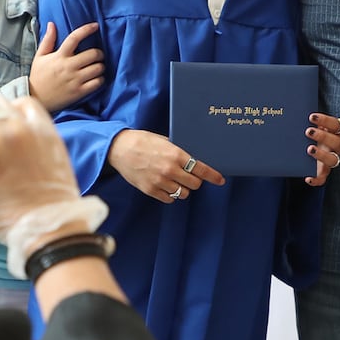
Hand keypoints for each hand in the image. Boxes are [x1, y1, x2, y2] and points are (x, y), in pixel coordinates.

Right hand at [29, 21, 105, 110]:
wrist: (36, 98)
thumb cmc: (38, 76)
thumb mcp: (40, 56)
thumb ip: (47, 40)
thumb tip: (51, 24)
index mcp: (59, 56)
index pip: (74, 38)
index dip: (87, 29)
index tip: (95, 26)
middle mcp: (68, 67)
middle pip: (92, 54)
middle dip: (99, 53)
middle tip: (98, 55)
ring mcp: (75, 80)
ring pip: (98, 68)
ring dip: (100, 66)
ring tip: (97, 67)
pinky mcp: (79, 92)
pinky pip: (97, 83)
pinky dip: (100, 79)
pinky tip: (96, 78)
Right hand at [107, 129, 224, 203]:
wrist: (119, 148)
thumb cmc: (142, 141)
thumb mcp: (164, 140)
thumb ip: (179, 150)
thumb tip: (194, 159)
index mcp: (175, 155)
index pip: (201, 169)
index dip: (213, 176)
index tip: (220, 180)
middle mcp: (169, 170)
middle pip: (195, 184)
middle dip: (195, 181)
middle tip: (190, 176)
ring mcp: (160, 182)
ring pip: (183, 194)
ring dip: (183, 188)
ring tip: (176, 180)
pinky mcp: (150, 190)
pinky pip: (169, 199)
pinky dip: (171, 194)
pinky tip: (166, 185)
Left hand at [305, 112, 339, 185]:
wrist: (299, 149)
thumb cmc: (303, 133)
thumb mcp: (304, 124)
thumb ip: (301, 117)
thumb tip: (284, 103)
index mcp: (333, 132)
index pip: (336, 125)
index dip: (326, 121)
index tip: (311, 117)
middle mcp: (334, 146)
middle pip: (338, 142)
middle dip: (323, 137)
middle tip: (307, 131)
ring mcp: (329, 160)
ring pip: (334, 160)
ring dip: (322, 155)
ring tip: (308, 149)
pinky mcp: (322, 172)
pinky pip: (323, 179)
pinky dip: (317, 179)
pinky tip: (307, 177)